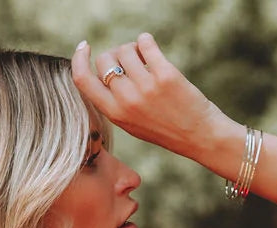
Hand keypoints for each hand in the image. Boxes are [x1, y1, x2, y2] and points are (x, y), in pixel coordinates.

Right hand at [71, 32, 237, 163]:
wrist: (198, 136)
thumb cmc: (163, 128)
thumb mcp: (130, 122)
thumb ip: (114, 99)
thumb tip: (103, 66)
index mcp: (114, 113)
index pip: (82, 80)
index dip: (78, 59)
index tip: (84, 47)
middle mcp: (127, 101)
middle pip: (104, 59)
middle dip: (114, 54)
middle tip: (129, 62)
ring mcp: (146, 87)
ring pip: (125, 49)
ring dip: (133, 48)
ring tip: (145, 59)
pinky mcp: (165, 75)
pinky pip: (145, 43)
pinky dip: (146, 41)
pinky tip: (150, 48)